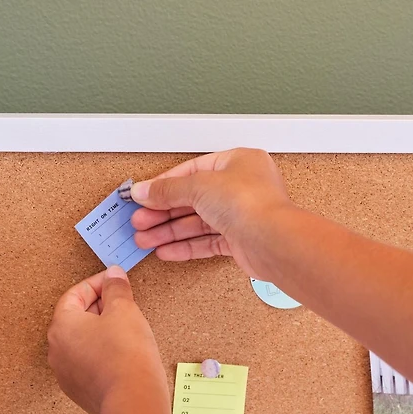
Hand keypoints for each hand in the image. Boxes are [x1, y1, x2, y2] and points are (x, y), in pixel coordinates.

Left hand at [48, 266, 168, 413]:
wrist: (133, 402)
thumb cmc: (126, 356)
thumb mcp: (125, 311)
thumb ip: (116, 289)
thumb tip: (113, 276)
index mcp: (61, 326)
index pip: (74, 295)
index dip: (97, 284)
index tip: (115, 281)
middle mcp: (57, 351)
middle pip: (76, 319)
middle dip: (100, 307)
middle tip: (123, 303)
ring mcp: (67, 374)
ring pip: (83, 343)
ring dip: (102, 332)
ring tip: (126, 329)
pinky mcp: (80, 392)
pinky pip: (89, 364)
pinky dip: (103, 354)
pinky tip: (123, 354)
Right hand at [130, 148, 290, 280]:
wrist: (273, 242)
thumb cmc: (252, 204)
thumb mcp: (200, 186)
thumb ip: (168, 190)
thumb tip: (144, 190)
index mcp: (236, 162)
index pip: (191, 171)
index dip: (164, 185)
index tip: (142, 196)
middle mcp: (240, 188)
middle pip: (192, 199)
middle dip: (162, 212)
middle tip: (139, 221)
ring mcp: (240, 215)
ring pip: (197, 223)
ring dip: (169, 232)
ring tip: (145, 240)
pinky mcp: (239, 241)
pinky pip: (206, 242)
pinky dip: (185, 247)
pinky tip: (166, 250)